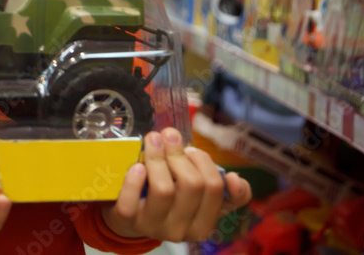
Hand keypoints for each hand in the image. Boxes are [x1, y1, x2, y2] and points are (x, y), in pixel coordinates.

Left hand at [101, 128, 251, 242]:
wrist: (130, 218)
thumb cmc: (168, 200)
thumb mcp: (196, 197)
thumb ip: (218, 187)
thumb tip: (235, 178)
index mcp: (203, 223)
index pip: (215, 189)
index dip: (204, 162)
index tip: (192, 149)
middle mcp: (182, 229)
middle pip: (191, 184)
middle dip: (179, 153)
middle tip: (168, 135)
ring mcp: (154, 227)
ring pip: (164, 189)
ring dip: (157, 158)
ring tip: (152, 140)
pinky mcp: (129, 221)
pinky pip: (131, 201)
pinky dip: (134, 180)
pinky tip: (137, 167)